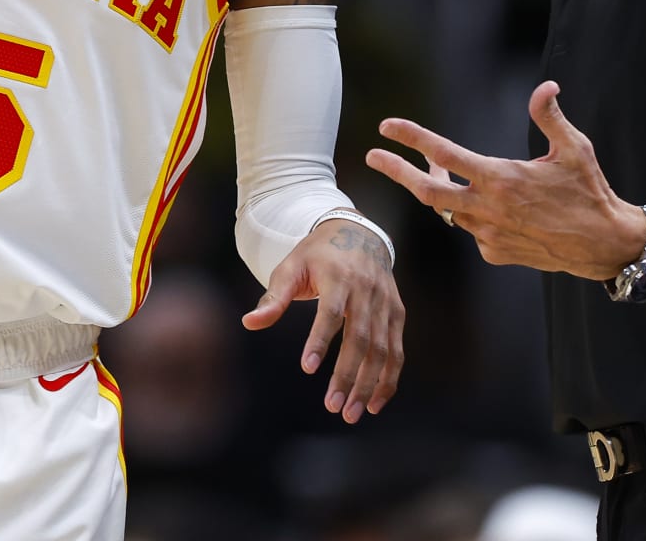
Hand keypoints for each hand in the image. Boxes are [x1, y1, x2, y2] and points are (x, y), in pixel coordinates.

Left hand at [241, 219, 403, 423]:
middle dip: (347, 375)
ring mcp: (385, 303)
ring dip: (369, 384)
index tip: (307, 368)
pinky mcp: (397, 313)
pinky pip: (396, 351)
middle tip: (332, 407)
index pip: (330, 312)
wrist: (359, 233)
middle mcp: (367, 290)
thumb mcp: (291, 268)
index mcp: (338, 276)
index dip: (320, 340)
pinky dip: (389, 379)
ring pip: (381, 350)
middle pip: (360, 338)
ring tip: (351, 413)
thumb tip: (248, 323)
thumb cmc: (316, 255)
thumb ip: (273, 298)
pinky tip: (375, 403)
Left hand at [366, 80, 645, 279]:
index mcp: (502, 178)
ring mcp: (490, 234)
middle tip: (373, 157)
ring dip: (442, 188)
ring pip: (452, 210)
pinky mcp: (496, 253)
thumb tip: (545, 87)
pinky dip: (474, 214)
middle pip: (428, 192)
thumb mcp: (574, 149)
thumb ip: (550, 118)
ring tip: (440, 169)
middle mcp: (489, 208)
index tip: (387, 127)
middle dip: (397, 172)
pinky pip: (473, 229)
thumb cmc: (589, 192)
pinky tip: (494, 205)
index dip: (413, 138)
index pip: (446, 154)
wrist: (603, 245)